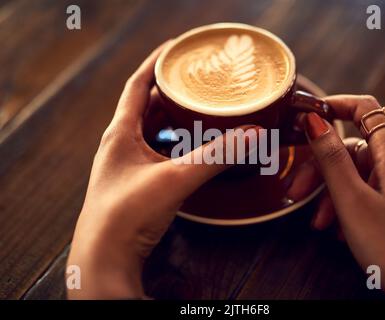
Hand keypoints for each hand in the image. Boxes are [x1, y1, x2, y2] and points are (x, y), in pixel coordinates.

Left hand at [67, 43, 258, 298]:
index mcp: (120, 133)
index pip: (137, 84)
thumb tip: (251, 134)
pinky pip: (159, 152)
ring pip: (154, 130)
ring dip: (175, 118)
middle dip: (172, 91)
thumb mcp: (174, 178)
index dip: (156, 63)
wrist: (106, 259)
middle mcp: (121, 145)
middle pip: (147, 105)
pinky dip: (176, 144)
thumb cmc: (126, 215)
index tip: (176, 49)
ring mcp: (128, 165)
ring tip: (200, 108)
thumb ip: (215, 155)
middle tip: (198, 81)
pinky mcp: (138, 183)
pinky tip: (193, 148)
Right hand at [288, 95, 384, 298]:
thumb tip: (315, 121)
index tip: (309, 114)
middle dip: (321, 169)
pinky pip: (367, 193)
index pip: (365, 109)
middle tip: (297, 190)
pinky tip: (338, 228)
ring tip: (318, 223)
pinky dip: (347, 205)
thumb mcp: (351, 199)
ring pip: (357, 175)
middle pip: (353, 149)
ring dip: (331, 195)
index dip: (336, 105)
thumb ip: (331, 157)